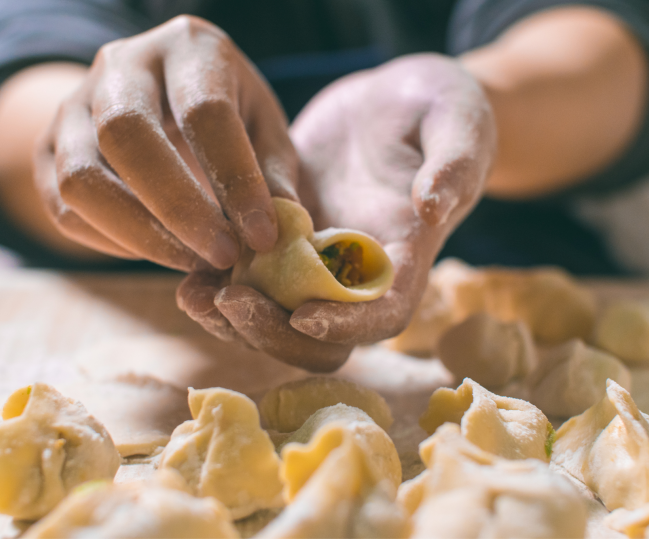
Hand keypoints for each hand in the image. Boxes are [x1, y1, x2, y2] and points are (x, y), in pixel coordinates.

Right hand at [33, 16, 297, 269]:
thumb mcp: (263, 128)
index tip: (263, 237)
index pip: (204, 111)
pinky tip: (158, 250)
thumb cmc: (227, 111)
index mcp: (186, 48)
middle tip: (223, 257)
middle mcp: (120, 65)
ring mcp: (72, 106)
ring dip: (141, 236)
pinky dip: (114, 243)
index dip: (235, 180)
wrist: (163, 97)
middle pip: (126, 134)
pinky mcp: (47, 150)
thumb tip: (281, 231)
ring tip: (193, 263)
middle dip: (179, 209)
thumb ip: (272, 173)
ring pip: (81, 179)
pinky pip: (65, 209)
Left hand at [178, 54, 495, 370]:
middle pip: (320, 337)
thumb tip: (430, 207)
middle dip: (275, 332)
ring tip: (194, 295)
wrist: (393, 100)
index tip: (303, 314)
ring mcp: (316, 259)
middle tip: (230, 300)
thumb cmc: (437, 107)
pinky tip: (188, 274)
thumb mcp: (459, 123)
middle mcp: (357, 271)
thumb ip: (453, 164)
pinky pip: (251, 279)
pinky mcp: (283, 238)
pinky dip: (220, 285)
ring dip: (237, 320)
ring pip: (277, 318)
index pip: (382, 314)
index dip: (347, 325)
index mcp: (404, 255)